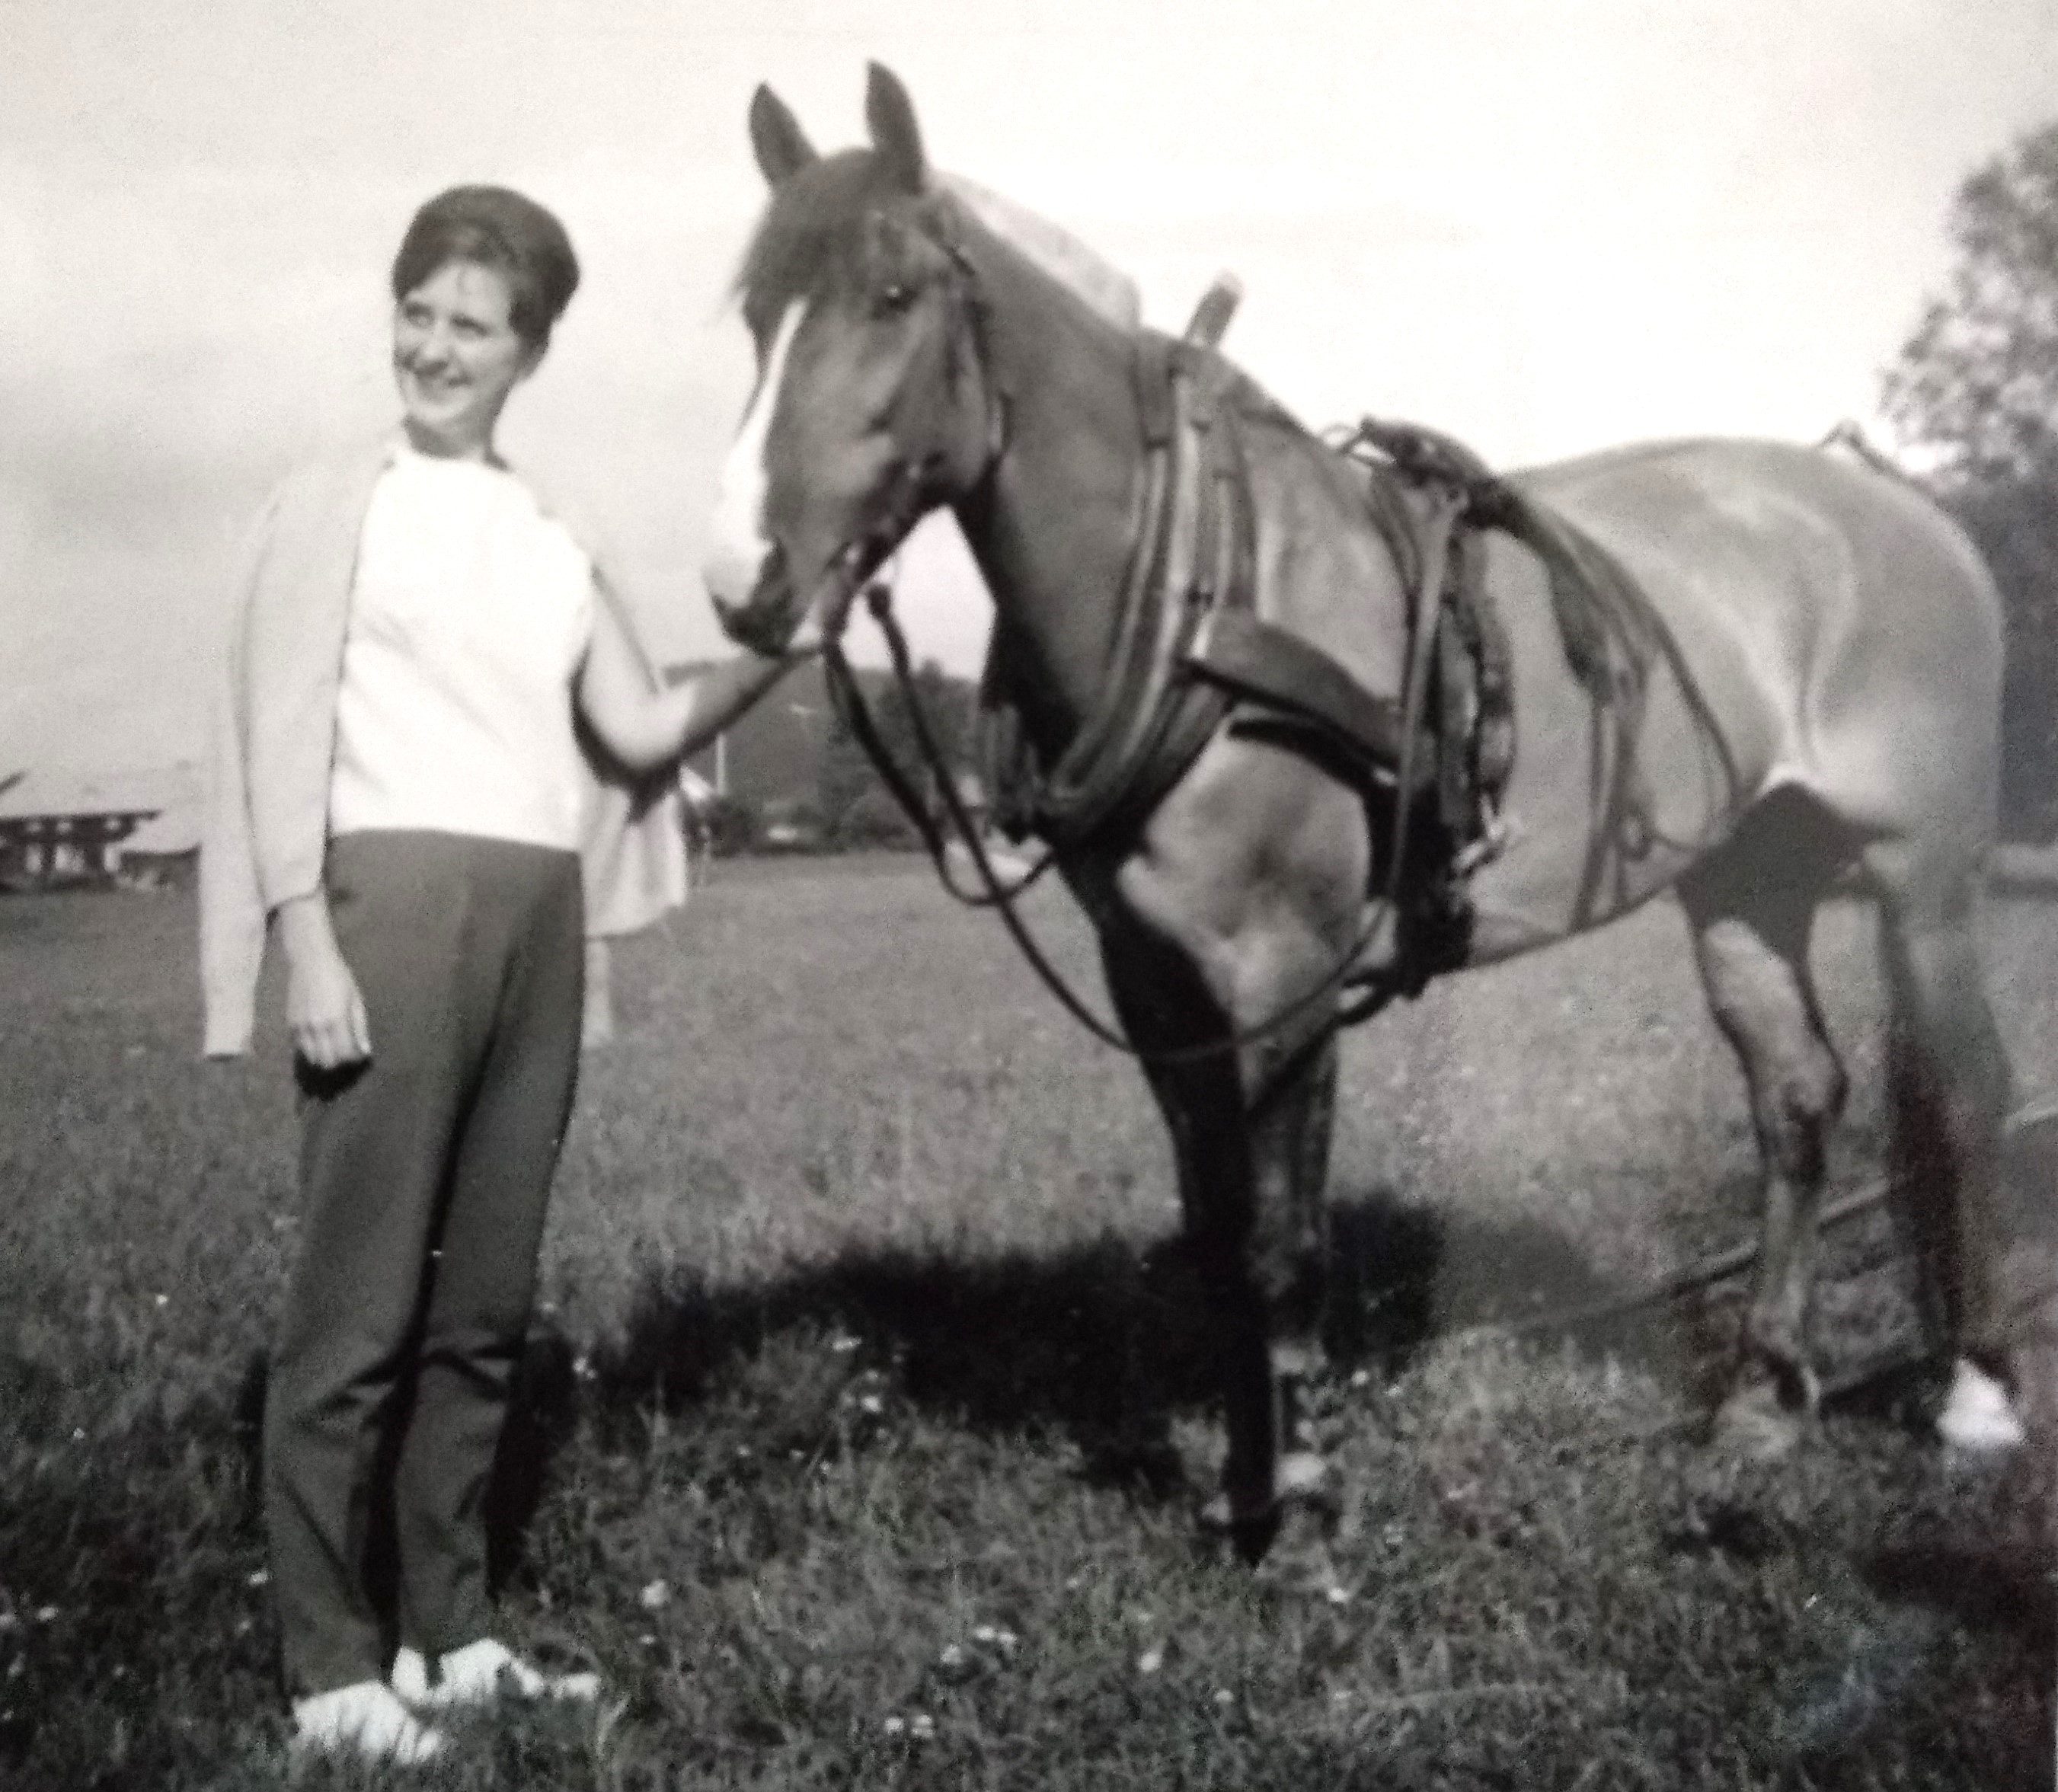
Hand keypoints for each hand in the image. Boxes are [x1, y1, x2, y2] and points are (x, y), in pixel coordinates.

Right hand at [278, 895, 371, 1067]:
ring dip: (325, 1058)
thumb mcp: (356, 1000)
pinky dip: (312, 1050)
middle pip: (327, 1061)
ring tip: (335, 1049)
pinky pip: (301, 1048)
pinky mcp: (290, 1025)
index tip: (360, 1054)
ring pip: (312, 1058)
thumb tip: (365, 1051)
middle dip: (340, 1062)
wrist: (310, 961)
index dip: (355, 1058)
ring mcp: (300, 1027)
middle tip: (348, 1053)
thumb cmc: (339, 977)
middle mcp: (316, 1027)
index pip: (345, 1054)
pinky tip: (321, 1040)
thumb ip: (360, 1028)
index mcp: (336, 1020)